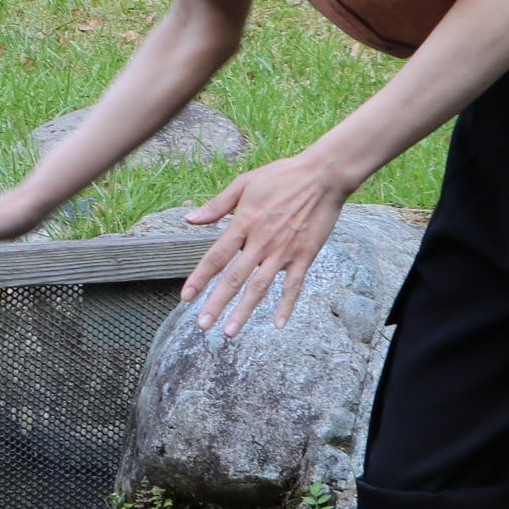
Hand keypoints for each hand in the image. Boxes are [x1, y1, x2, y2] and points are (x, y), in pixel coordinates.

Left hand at [181, 152, 353, 333]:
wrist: (323, 176)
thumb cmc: (281, 177)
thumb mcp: (244, 184)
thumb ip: (217, 206)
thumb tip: (189, 220)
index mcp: (243, 224)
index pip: (216, 257)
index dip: (199, 278)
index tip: (185, 298)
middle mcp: (261, 242)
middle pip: (234, 278)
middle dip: (217, 304)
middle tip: (203, 326)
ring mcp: (283, 252)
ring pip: (259, 287)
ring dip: (244, 311)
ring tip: (230, 332)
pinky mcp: (304, 256)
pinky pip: (294, 285)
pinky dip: (286, 305)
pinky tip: (278, 324)